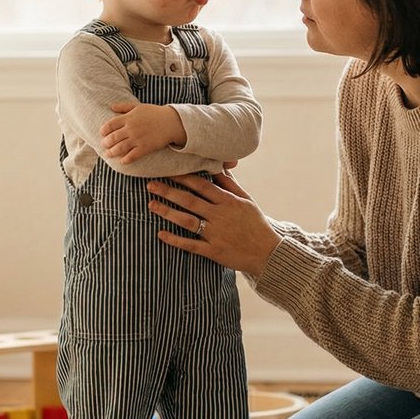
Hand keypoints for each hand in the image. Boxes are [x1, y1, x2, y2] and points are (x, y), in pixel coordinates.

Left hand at [100, 102, 185, 163]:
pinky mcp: (145, 148)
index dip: (103, 131)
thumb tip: (111, 107)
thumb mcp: (138, 106)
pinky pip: (131, 156)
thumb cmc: (155, 113)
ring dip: (112, 152)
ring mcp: (138, 139)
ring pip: (119, 148)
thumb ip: (124, 107)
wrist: (171, 122)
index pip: (110, 125)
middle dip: (106, 143)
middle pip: (112, 138)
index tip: (102, 134)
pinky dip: (125, 160)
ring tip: (109, 154)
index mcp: (129, 118)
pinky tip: (122, 161)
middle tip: (104, 145)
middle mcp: (131, 128)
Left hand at [146, 169, 280, 277]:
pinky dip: (175, 240)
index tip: (168, 170)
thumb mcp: (247, 201)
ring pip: (187, 221)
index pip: (202, 185)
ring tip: (151, 204)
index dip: (184, 177)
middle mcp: (220, 216)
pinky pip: (190, 244)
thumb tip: (219, 166)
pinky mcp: (213, 251)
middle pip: (190, 200)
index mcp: (228, 201)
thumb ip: (230, 184)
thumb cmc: (256, 224)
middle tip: (151, 184)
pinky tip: (160, 234)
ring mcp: (215, 234)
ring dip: (167, 212)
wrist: (268, 252)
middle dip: (169, 191)